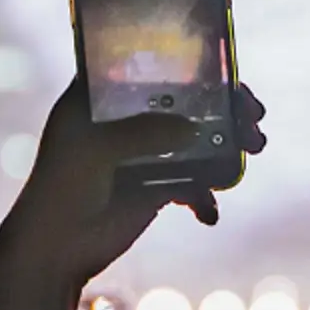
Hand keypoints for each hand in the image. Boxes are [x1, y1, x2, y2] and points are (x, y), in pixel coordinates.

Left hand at [0, 78, 266, 299]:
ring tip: (254, 148)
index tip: (227, 70)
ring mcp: (144, 150)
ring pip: (198, 136)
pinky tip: (207, 213)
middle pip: (186, 99)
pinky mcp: (157, 184)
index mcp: (101, 94)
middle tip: (254, 115)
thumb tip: (195, 128)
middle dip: (226, 105)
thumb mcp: (96, 152)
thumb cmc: (62, 190)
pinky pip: (194, 180)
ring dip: (230, 143)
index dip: (192, 60)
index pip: (152, 62)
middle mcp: (126, 117)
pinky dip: (207, 193)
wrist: (55, 250)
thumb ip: (142, 134)